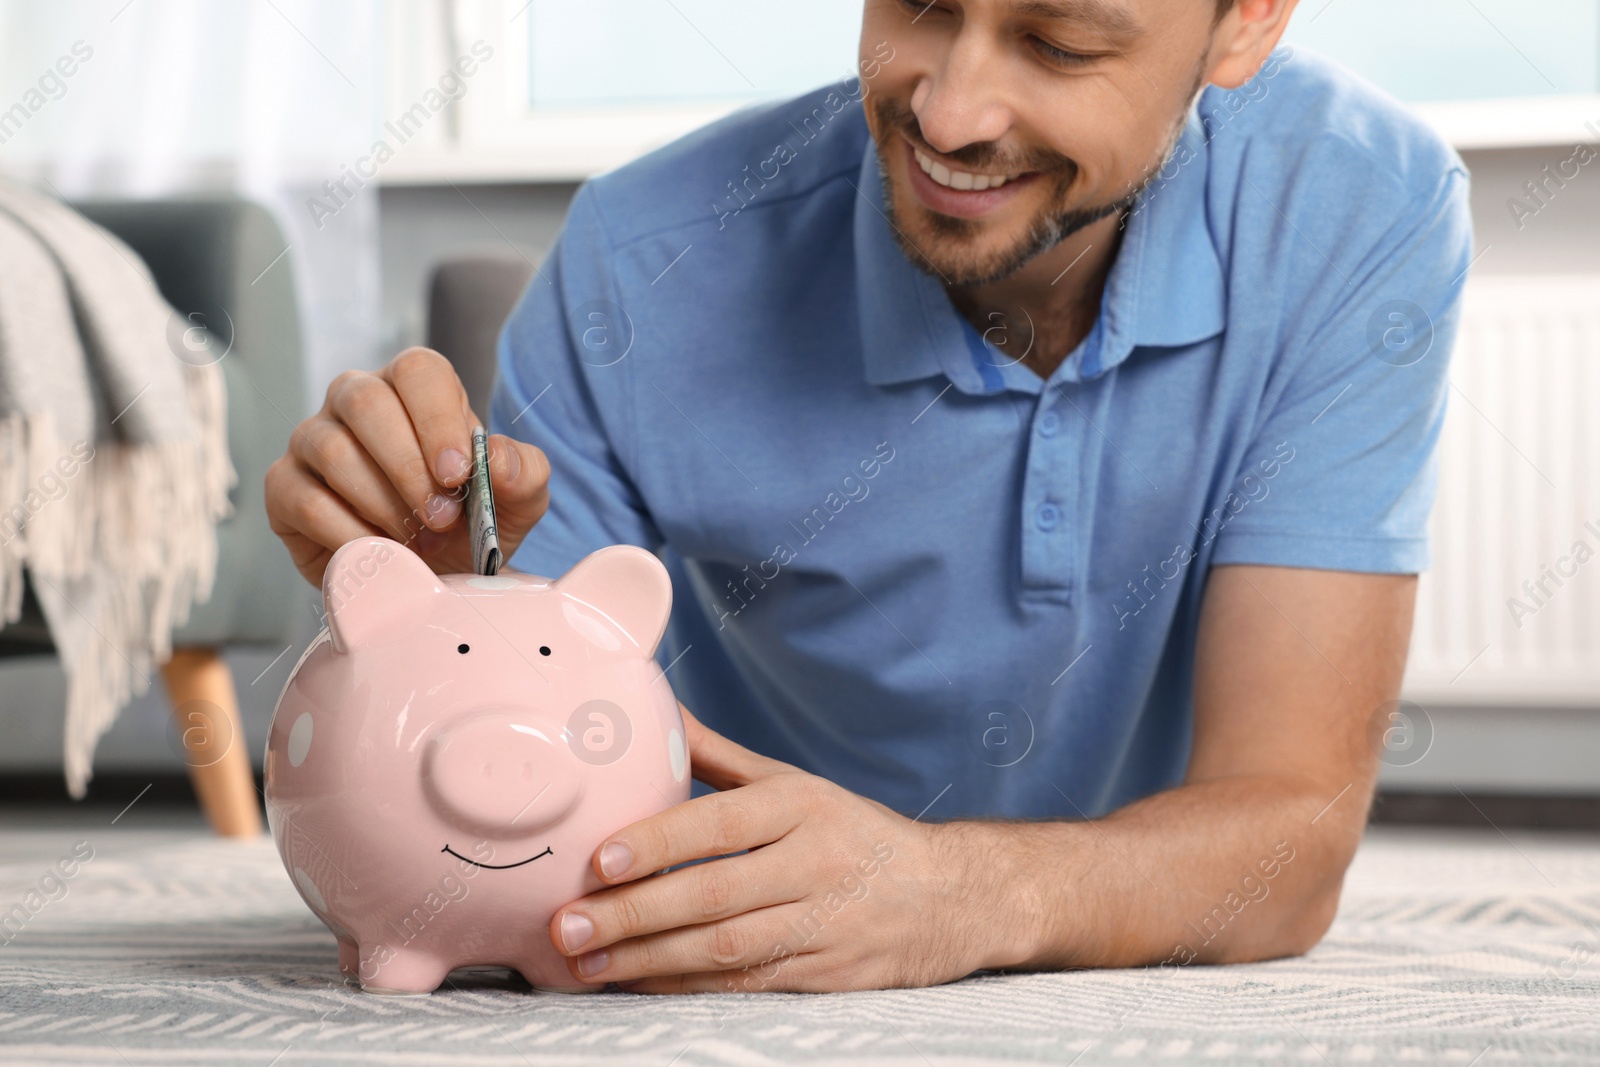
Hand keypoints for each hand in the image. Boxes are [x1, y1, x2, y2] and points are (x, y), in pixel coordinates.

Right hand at [265, 348, 549, 583]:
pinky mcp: (284, 488)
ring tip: (417, 541)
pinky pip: (306, 501)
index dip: (437, 420)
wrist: (432, 578)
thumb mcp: (517, 502)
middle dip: (408, 468)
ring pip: (333, 452)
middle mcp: (355, 400)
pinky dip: (350, 535)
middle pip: (366, 403)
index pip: (418, 371)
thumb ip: (524, 473)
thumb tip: (498, 459)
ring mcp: (312, 440)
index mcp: (414, 388)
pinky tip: (381, 554)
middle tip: (442, 519)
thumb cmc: (471, 525)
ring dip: (383, 504)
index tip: (459, 474)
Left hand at [546, 706, 1023, 992]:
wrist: (949, 896)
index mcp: (804, 806)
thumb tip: (653, 712)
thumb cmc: (853, 833)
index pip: (723, 823)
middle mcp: (816, 863)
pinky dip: (685, 987)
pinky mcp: (825, 975)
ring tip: (585, 962)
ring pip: (725, 949)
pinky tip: (637, 981)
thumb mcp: (796, 784)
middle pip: (715, 894)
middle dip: (634, 913)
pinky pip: (744, 985)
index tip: (600, 858)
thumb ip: (719, 758)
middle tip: (568, 925)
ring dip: (647, 959)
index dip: (659, 842)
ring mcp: (824, 924)